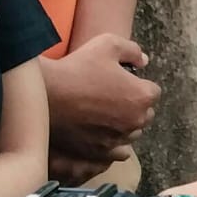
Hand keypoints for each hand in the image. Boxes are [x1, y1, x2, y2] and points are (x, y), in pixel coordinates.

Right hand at [41, 34, 159, 181]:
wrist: (43, 95)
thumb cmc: (76, 68)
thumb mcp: (108, 44)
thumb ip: (132, 50)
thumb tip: (144, 61)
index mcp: (142, 96)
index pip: (152, 92)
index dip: (137, 85)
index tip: (121, 82)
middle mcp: (135, 121)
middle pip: (144, 114)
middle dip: (133, 105)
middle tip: (111, 96)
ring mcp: (118, 138)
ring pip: (132, 132)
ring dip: (124, 124)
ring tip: (103, 113)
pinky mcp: (101, 151)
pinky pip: (119, 151)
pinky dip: (114, 142)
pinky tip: (101, 132)